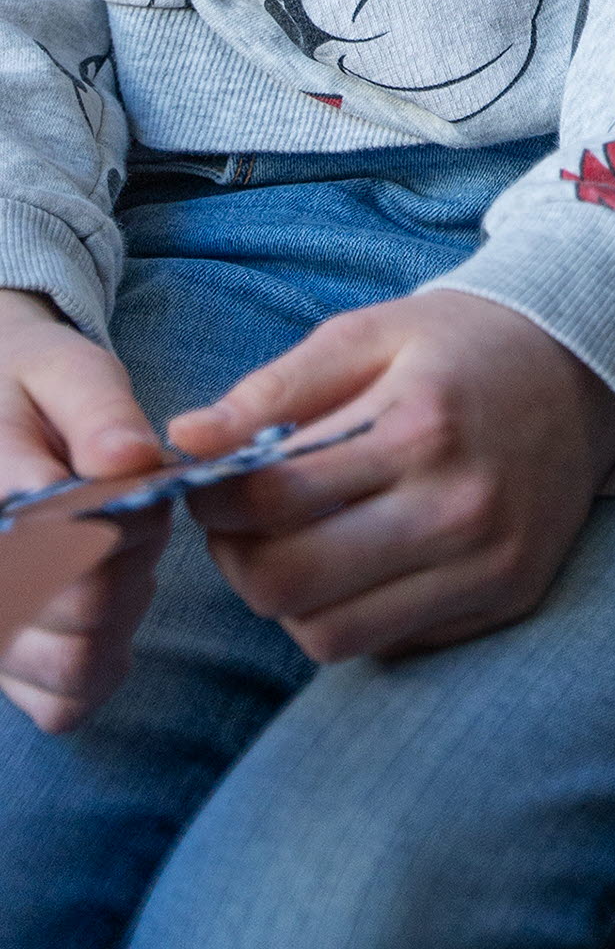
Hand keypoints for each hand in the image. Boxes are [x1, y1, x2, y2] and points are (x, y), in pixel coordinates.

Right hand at [0, 285, 168, 732]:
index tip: (142, 490)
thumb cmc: (29, 389)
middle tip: (139, 520)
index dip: (126, 524)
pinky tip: (107, 608)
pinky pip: (61, 704)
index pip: (64, 547)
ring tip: (118, 559)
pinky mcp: (2, 665)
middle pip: (81, 612)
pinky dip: (101, 665)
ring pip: (72, 667)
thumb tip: (128, 460)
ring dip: (120, 616)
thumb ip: (97, 409)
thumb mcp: (63, 369)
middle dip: (132, 563)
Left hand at [168, 284, 614, 664]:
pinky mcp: (504, 600)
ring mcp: (487, 564)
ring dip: (289, 601)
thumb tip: (184, 441)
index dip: (214, 501)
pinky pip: (388, 644)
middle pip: (288, 585)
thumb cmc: (462, 345)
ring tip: (297, 545)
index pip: (272, 498)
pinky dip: (352, 615)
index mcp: (418, 424)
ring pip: (329, 635)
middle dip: (238, 561)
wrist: (585, 369)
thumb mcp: (369, 335)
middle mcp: (458, 505)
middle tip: (241, 525)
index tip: (207, 486)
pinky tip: (359, 562)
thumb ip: (273, 389)